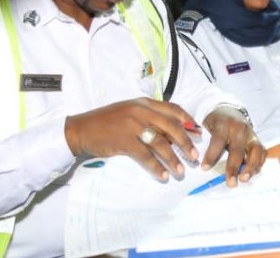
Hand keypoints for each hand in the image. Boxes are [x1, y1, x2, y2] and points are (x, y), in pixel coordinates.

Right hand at [64, 98, 199, 180]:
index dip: (188, 120)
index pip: (173, 108)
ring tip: (180, 171)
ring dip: (173, 159)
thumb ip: (149, 117)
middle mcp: (141, 112)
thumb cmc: (107, 121)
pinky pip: (145, 157)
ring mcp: (133, 126)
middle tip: (194, 156)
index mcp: (144, 103)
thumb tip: (172, 132)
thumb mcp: (130, 112)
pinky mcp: (124, 141)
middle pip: (172, 127)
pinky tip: (163, 175)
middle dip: (186, 142)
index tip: (198, 131)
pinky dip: (156, 167)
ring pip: (160, 144)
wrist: (82, 129)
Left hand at [201, 105, 265, 186]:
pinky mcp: (257, 140)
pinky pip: (262, 153)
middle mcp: (240, 128)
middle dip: (234, 167)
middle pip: (238, 149)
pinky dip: (258, 164)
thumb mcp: (207, 127)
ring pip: (255, 151)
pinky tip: (251, 174)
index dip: (211, 155)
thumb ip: (205, 142)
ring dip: (251, 167)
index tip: (204, 168)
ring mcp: (251, 134)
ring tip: (244, 179)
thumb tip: (202, 165)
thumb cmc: (216, 123)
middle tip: (230, 182)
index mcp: (224, 123)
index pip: (218, 140)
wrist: (229, 112)